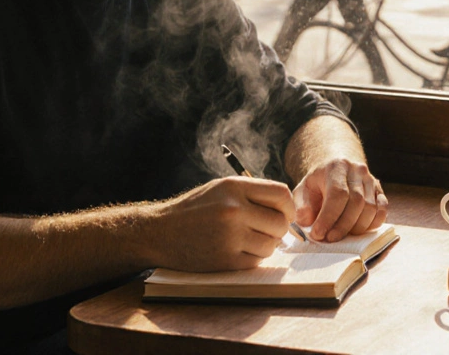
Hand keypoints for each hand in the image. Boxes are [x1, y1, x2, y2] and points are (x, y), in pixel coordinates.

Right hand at [149, 177, 294, 271]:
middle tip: (265, 230)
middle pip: (280, 222)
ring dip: (265, 245)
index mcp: (233, 187)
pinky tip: (236, 250)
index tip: (283, 214)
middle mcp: (233, 209)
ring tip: (246, 240)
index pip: (281, 194)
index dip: (288, 206)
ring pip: (271, 245)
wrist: (160, 233)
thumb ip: (251, 194)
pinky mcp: (226, 260)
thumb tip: (286, 208)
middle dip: (278, 229)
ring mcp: (230, 236)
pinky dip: (251, 258)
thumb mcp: (220, 189)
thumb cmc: (194, 210)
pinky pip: (256, 261)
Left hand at [292, 159, 387, 242]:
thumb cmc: (318, 184)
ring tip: (340, 236)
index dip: (329, 217)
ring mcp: (371, 180)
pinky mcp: (380, 191)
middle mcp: (357, 171)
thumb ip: (301, 206)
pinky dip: (371, 225)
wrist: (335, 170)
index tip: (318, 233)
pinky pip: (381, 211)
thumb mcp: (303, 190)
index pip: (338, 194)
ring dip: (356, 228)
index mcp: (336, 167)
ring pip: (371, 208)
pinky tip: (356, 231)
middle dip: (342, 226)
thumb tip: (306, 220)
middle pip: (356, 202)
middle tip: (329, 239)